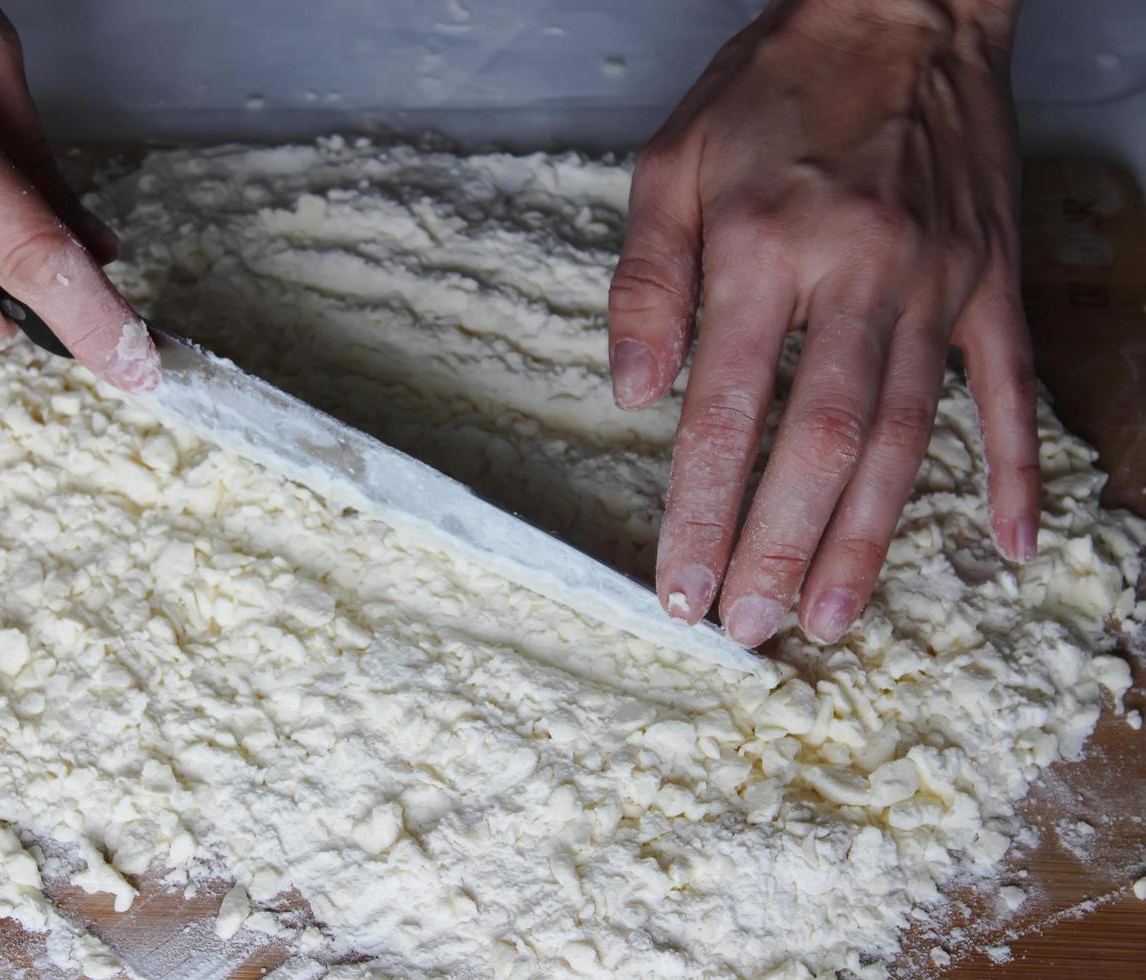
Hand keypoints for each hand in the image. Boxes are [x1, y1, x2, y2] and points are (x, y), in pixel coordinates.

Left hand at [608, 0, 1036, 646]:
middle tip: (753, 628)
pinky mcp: (991, 279)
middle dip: (781, 546)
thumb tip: (631, 396)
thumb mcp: (672, 164)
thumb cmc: (773, 87)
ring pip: (905, 433)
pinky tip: (1013, 544)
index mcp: (767, 249)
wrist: (899, 6)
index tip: (683, 586)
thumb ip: (646, 282)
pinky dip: (1015, 468)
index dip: (704, 510)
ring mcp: (937, 282)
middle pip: (820, 441)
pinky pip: (1011, 386)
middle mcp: (859, 275)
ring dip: (868, 534)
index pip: (727, 409)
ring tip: (835, 616)